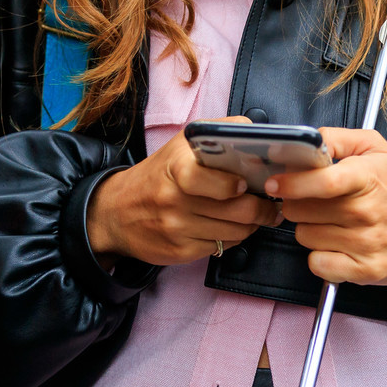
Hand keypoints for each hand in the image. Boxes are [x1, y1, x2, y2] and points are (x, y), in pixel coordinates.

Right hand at [87, 116, 280, 265]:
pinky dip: (234, 238)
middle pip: (237, 211)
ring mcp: (176, 228)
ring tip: (256, 215)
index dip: (237, 184)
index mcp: (176, 167)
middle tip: (272, 204)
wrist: (115, 211)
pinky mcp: (179, 252)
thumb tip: (256, 135)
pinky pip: (222, 247)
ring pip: (236, 232)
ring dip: (253, 224)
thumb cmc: (158, 175)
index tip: (247, 183)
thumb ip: (217, 134)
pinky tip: (231, 227)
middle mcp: (174, 199)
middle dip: (263, 209)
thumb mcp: (180, 146)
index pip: (213, 180)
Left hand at [266, 127, 386, 317]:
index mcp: (367, 178)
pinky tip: (337, 245)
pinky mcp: (363, 270)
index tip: (276, 183)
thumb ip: (338, 139)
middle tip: (318, 202)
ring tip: (334, 222)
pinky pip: (317, 264)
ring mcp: (364, 244)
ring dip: (311, 229)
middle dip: (300, 204)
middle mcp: (366, 212)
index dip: (292, 182)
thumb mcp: (377, 149)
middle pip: (300, 210)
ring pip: (304, 236)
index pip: (322, 181)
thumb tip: (305, 142)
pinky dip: (321, 256)